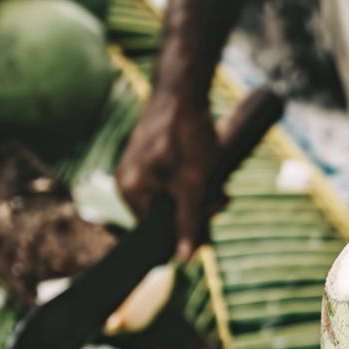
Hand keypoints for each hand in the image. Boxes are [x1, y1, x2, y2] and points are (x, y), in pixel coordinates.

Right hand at [115, 90, 218, 259]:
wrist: (184, 89)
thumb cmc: (187, 136)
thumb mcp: (193, 185)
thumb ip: (187, 222)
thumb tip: (182, 259)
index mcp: (130, 191)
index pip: (156, 231)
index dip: (186, 230)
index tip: (210, 218)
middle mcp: (126, 181)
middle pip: (165, 213)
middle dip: (196, 209)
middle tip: (222, 198)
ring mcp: (136, 166)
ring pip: (172, 195)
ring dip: (198, 194)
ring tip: (220, 184)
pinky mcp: (149, 153)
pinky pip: (171, 178)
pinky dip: (191, 179)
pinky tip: (208, 168)